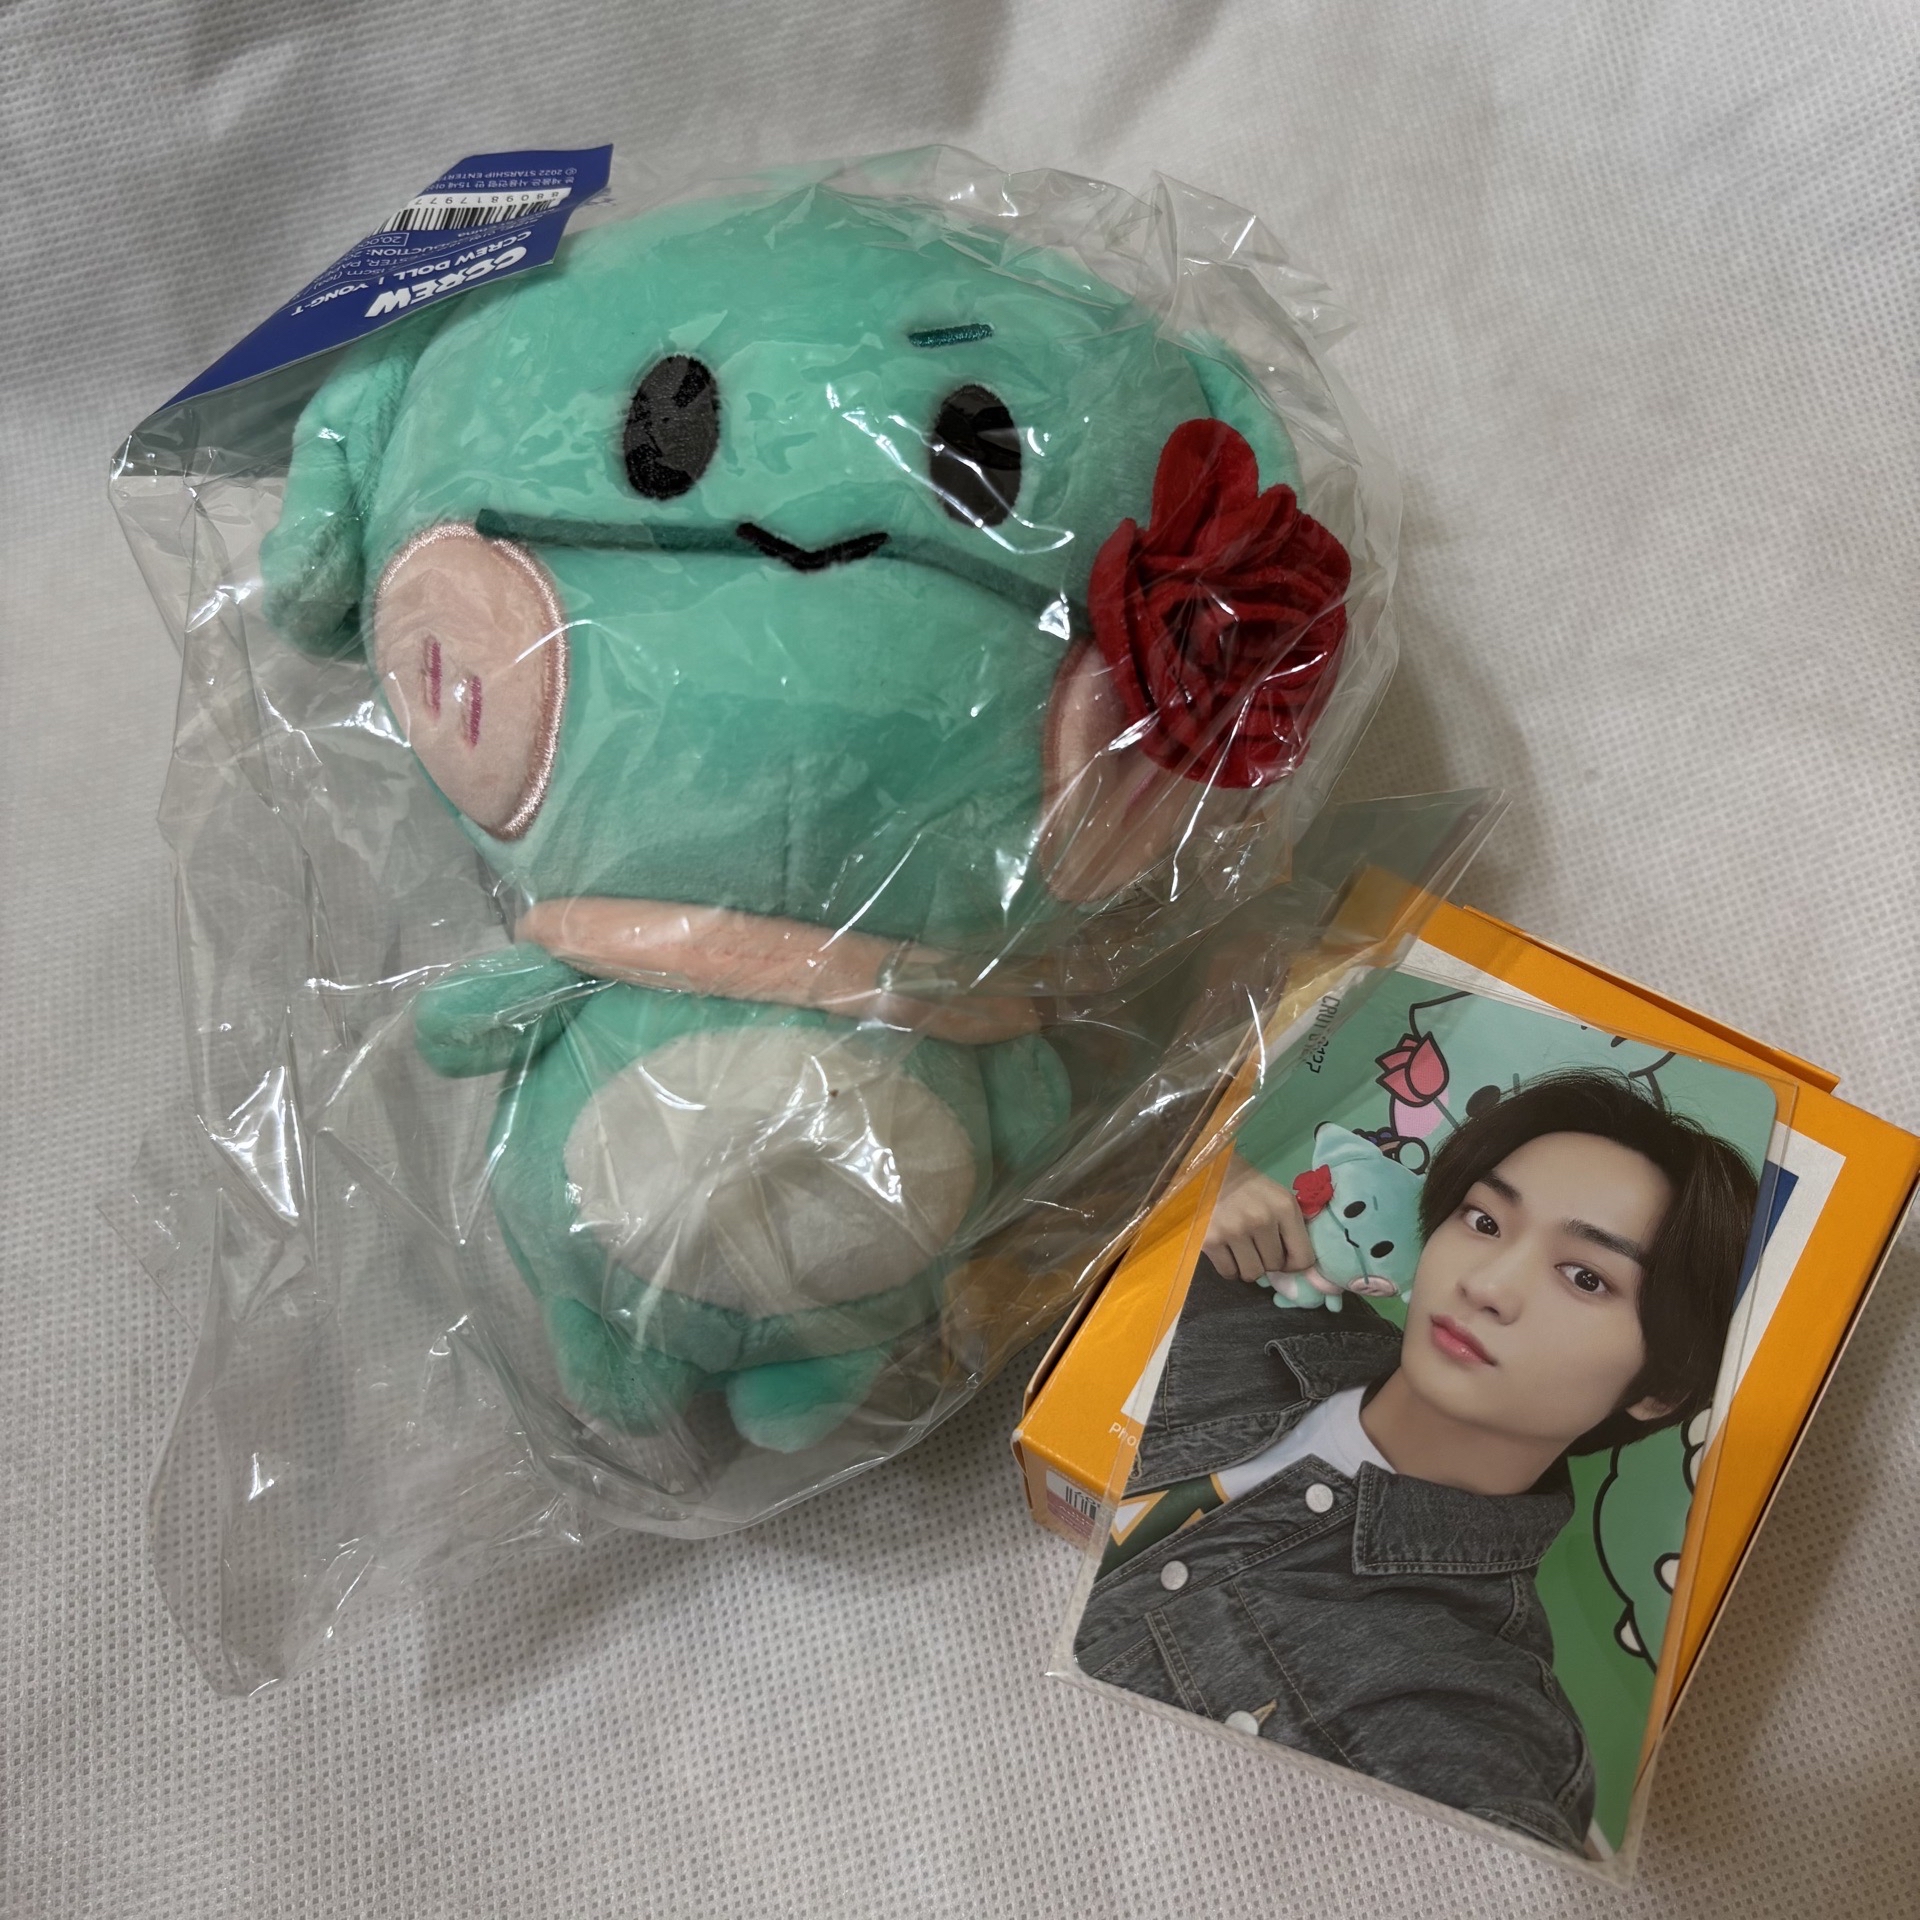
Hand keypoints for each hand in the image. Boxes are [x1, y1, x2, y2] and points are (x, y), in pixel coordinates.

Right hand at [1202, 1152, 1314, 1282]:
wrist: (1205, 1167)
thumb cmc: (1245, 1183)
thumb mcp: (1276, 1197)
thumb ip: (1293, 1230)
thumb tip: (1313, 1278)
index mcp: (1284, 1207)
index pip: (1303, 1258)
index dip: (1293, 1264)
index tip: (1283, 1257)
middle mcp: (1262, 1219)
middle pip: (1274, 1266)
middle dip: (1267, 1260)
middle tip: (1256, 1244)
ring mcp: (1234, 1230)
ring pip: (1252, 1273)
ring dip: (1248, 1266)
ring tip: (1240, 1248)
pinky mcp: (1210, 1240)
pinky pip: (1228, 1272)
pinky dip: (1228, 1267)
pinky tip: (1226, 1250)